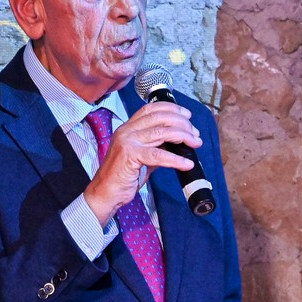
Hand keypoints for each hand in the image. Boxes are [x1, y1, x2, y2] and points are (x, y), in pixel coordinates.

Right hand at [83, 103, 200, 225]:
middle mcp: (126, 131)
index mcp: (128, 128)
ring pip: (161, 132)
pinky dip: (176, 159)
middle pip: (159, 118)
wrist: (106, 193)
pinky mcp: (130, 156)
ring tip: (196, 143)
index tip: (186, 115)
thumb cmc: (122, 177)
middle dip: (182, 123)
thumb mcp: (142, 157)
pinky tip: (186, 163)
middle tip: (195, 133)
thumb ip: (156, 147)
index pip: (151, 109)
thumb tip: (176, 143)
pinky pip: (159, 155)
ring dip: (183, 136)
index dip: (171, 108)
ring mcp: (127, 142)